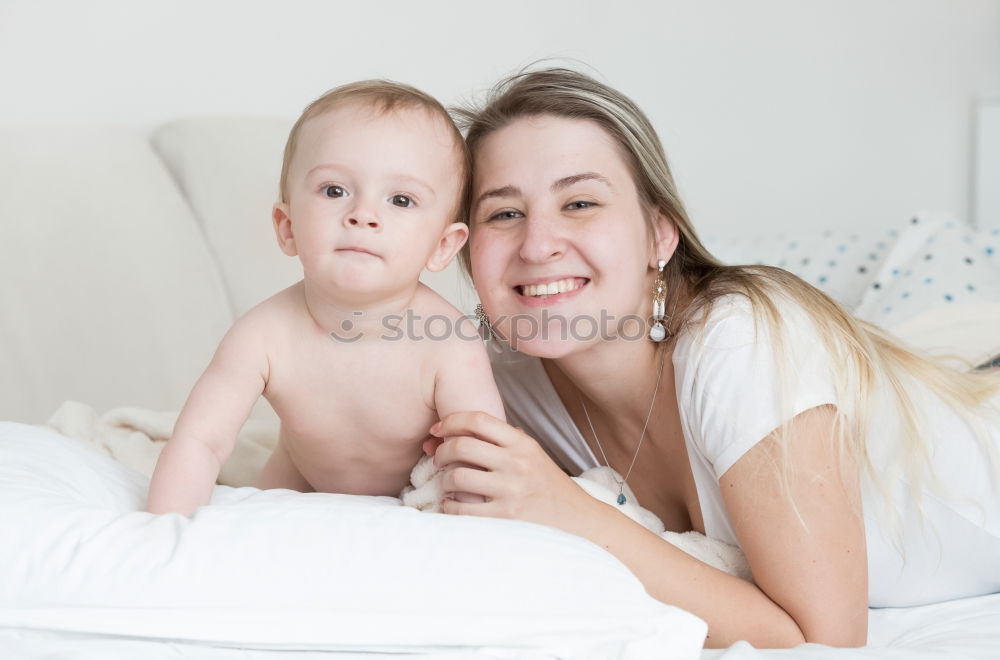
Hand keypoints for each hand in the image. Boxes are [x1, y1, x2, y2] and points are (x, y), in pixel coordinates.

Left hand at [427, 412, 595, 531]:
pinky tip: (453, 504)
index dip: (451, 421)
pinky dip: (449, 506)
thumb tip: (465, 429)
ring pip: (457, 477)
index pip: (478, 420)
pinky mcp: (506, 518)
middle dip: (441, 451)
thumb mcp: (534, 455)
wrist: (578, 521)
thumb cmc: (549, 487)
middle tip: (438, 458)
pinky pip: (462, 508)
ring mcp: (512, 492)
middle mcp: (517, 464)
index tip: (438, 428)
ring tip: (447, 484)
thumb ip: (506, 440)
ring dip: (444, 480)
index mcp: (522, 444)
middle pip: (461, 446)